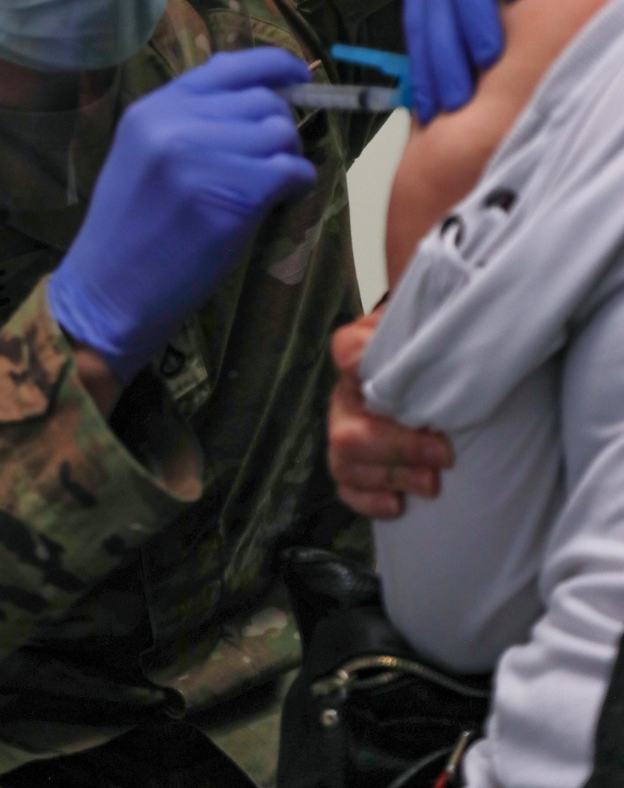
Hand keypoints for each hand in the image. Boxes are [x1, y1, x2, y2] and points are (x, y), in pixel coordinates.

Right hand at [47, 48, 316, 386]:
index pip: (229, 65)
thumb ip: (188, 121)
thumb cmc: (128, 232)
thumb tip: (256, 97)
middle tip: (268, 166)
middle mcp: (176, 122)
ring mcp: (204, 157)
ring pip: (281, 134)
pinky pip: (292, 171)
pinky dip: (297, 186)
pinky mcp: (234, 195)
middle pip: (262, 102)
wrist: (108, 294)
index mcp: (153, 108)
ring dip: (287, 160)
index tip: (300, 76)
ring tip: (267, 189)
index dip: (275, 67)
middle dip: (277, 130)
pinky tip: (276, 204)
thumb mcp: (142, 155)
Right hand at [328, 312, 452, 518]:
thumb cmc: (434, 341)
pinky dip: (368, 499)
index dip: (364, 363)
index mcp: (362, 349)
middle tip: (444, 454)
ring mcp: (346, 425)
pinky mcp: (354, 460)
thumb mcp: (435, 318)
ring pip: (344, 457)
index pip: (348, 351)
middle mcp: (348, 390)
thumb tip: (444, 281)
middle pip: (348, 425)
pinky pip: (345, 484)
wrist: (435, 362)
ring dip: (389, 474)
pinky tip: (397, 506)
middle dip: (396, 446)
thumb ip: (433, 309)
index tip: (403, 379)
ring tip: (432, 484)